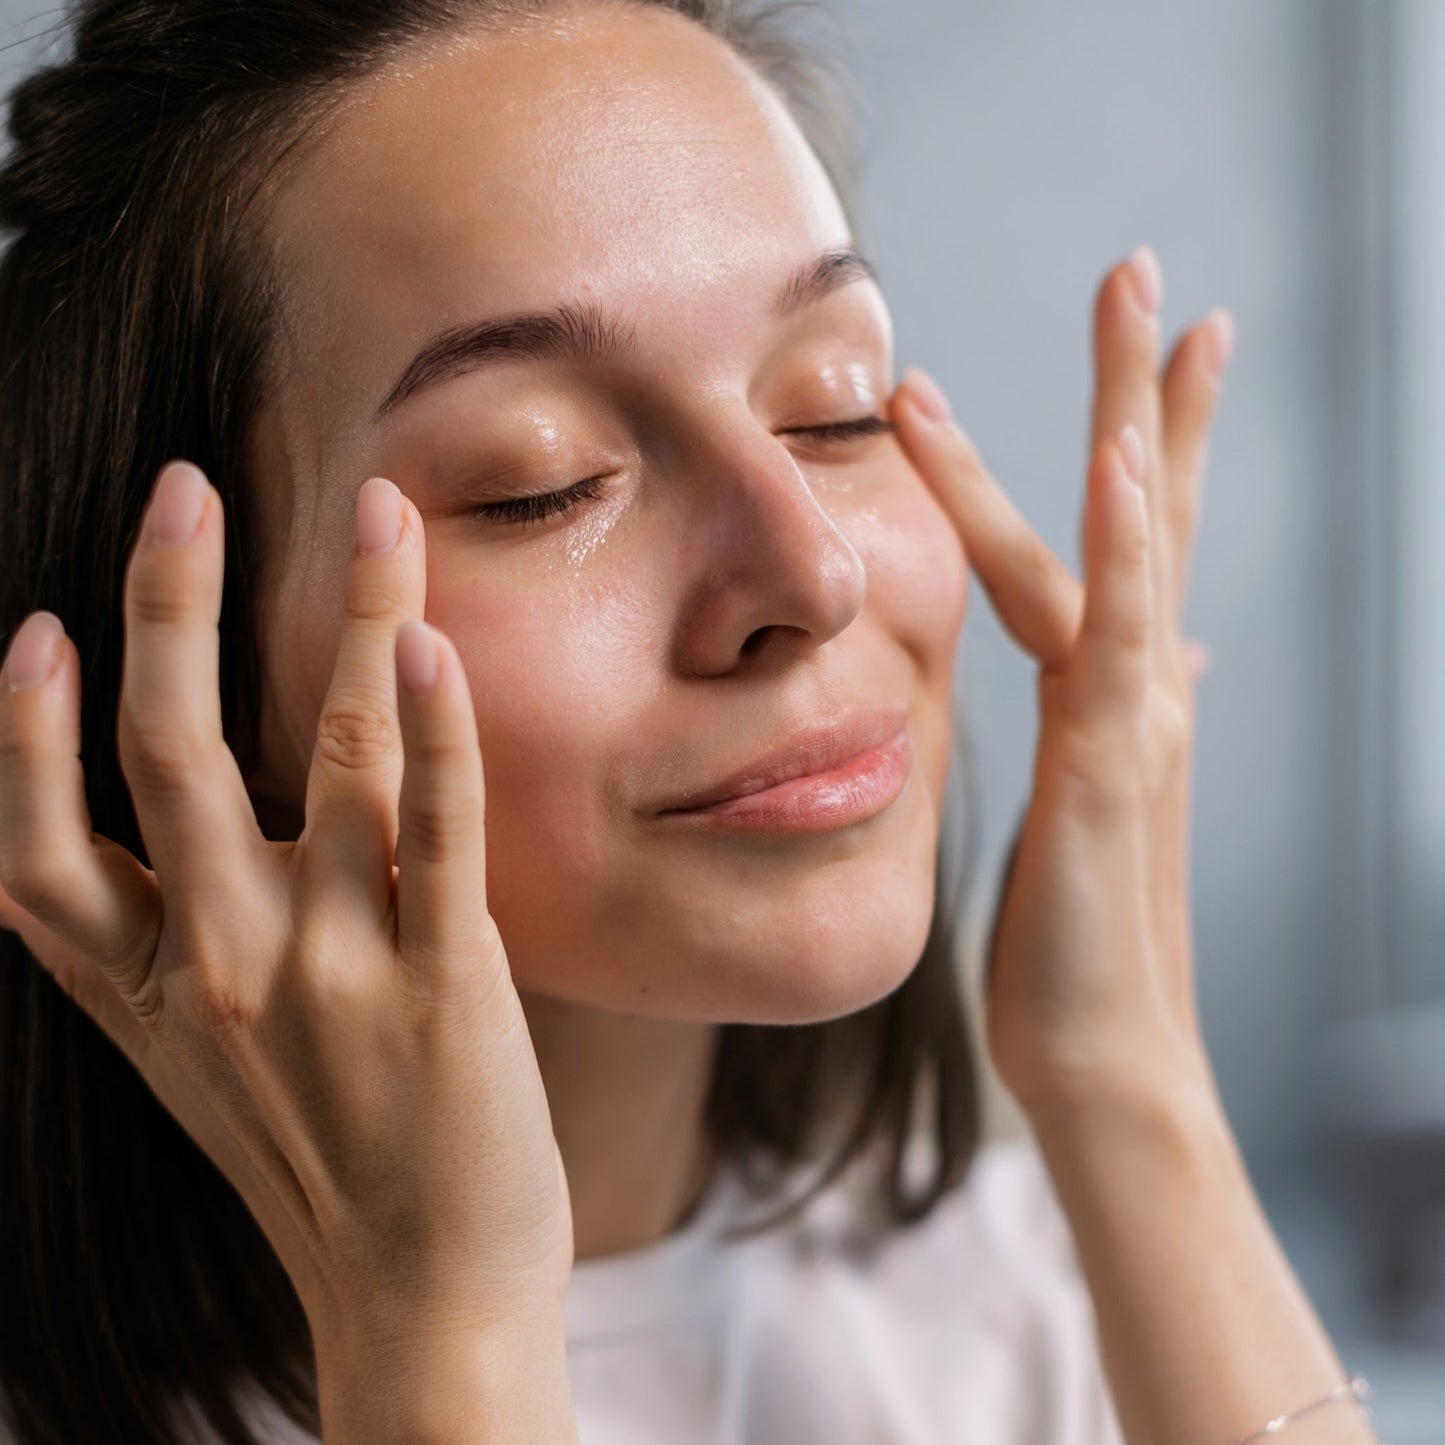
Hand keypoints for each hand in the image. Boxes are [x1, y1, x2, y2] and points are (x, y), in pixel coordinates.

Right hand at [0, 465, 572, 1363]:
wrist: (421, 1298)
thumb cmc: (320, 1170)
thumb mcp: (197, 1071)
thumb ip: (157, 958)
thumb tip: (140, 849)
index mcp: (144, 993)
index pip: (35, 851)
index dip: (17, 735)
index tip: (32, 626)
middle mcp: (218, 968)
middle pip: (167, 756)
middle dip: (167, 607)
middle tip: (183, 486)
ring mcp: (330, 970)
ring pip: (325, 755)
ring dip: (347, 615)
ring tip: (373, 508)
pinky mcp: (442, 983)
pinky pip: (433, 831)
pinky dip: (435, 730)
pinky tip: (433, 641)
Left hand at [889, 248, 1233, 1125]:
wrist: (1102, 1054)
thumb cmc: (1083, 939)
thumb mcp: (1101, 802)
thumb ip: (1126, 713)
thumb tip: (1171, 653)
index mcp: (1119, 691)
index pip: (1137, 538)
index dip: (1154, 433)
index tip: (1166, 337)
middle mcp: (1139, 686)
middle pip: (1148, 509)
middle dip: (1145, 388)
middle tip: (1145, 269)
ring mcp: (1134, 719)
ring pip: (1131, 545)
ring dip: (1131, 421)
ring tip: (1138, 306)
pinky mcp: (1110, 766)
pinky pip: (1116, 638)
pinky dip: (1125, 548)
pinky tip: (1123, 466)